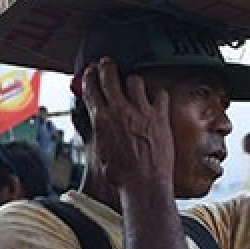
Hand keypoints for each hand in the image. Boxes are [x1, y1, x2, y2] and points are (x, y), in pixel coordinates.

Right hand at [80, 58, 173, 199]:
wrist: (145, 185)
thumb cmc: (122, 176)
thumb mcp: (101, 153)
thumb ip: (101, 133)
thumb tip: (100, 126)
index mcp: (102, 120)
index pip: (91, 89)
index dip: (89, 77)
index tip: (90, 72)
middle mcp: (120, 111)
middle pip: (110, 76)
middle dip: (106, 66)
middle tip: (107, 64)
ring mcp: (141, 112)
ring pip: (135, 81)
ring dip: (132, 82)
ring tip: (133, 85)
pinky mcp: (160, 117)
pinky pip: (160, 94)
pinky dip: (157, 95)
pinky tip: (155, 99)